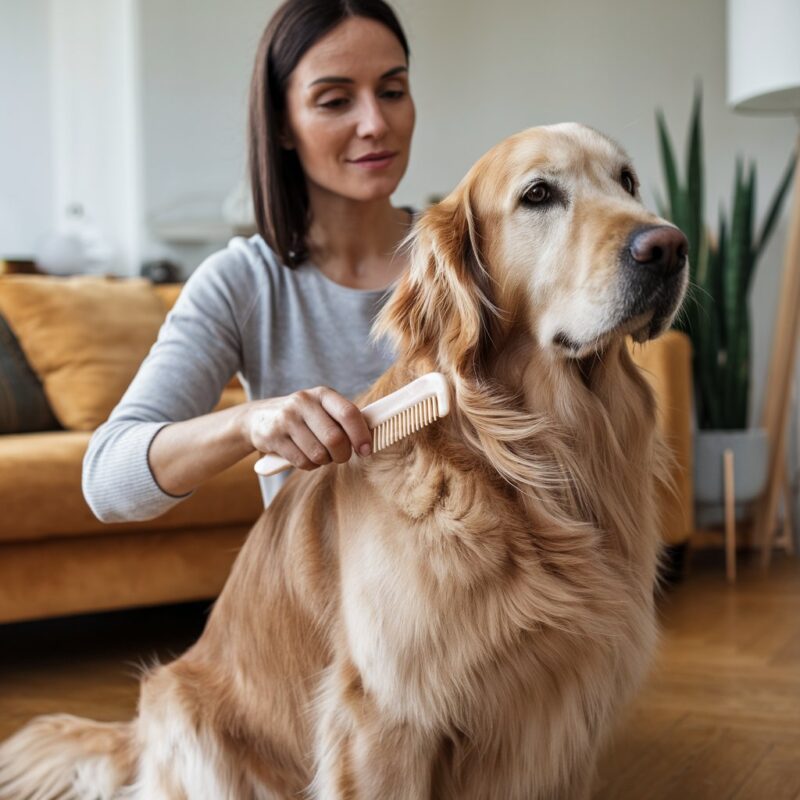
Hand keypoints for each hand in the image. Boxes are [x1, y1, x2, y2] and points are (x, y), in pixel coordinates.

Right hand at [241, 387, 371, 470]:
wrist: (259, 418)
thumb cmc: (303, 417)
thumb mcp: (322, 409)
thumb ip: (345, 419)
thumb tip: (372, 438)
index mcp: (322, 394)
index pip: (349, 413)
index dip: (362, 435)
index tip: (366, 450)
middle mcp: (304, 402)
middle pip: (335, 439)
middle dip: (343, 454)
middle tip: (341, 456)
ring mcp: (287, 419)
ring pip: (319, 454)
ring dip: (325, 461)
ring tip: (320, 454)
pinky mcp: (273, 437)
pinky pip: (302, 462)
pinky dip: (310, 465)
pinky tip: (306, 456)